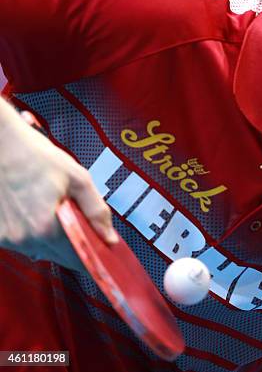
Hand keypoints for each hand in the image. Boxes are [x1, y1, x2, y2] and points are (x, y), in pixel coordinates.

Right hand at [0, 99, 117, 269]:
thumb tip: (109, 238)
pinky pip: (24, 243)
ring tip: (60, 217)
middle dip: (76, 249)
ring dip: (55, 243)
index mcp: (46, 227)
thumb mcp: (78, 178)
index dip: (93, 259)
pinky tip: (39, 215)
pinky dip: (35, 236)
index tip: (105, 258)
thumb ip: (96, 211)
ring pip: (41, 252)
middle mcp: (24, 238)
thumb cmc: (39, 157)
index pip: (77, 257)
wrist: (1, 145)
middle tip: (87, 233)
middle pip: (59, 257)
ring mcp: (7, 238)